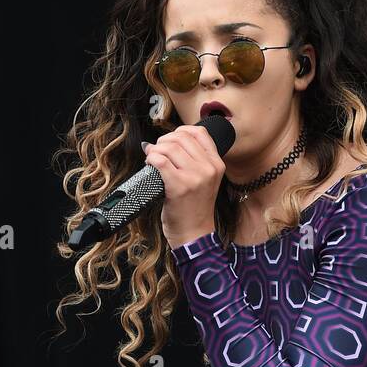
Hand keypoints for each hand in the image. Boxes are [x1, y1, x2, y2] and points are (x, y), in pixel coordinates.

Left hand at [143, 124, 224, 248]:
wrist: (194, 235)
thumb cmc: (194, 209)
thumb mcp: (205, 181)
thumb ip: (196, 160)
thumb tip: (167, 140)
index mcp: (217, 165)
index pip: (199, 132)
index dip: (180, 132)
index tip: (171, 141)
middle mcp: (208, 169)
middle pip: (181, 137)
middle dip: (164, 141)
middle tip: (158, 152)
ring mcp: (194, 177)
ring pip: (169, 147)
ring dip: (155, 150)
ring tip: (153, 159)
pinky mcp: (179, 186)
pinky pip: (160, 160)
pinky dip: (151, 159)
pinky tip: (149, 165)